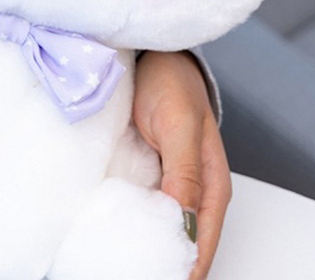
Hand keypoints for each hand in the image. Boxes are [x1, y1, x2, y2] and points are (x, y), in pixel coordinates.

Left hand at [133, 50, 230, 279]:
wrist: (151, 57)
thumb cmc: (172, 84)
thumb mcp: (179, 125)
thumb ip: (184, 172)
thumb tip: (184, 221)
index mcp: (211, 187)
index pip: (201, 246)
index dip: (184, 271)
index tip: (159, 279)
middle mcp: (190, 193)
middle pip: (180, 244)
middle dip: (160, 264)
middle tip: (125, 270)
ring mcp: (164, 186)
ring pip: (155, 230)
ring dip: (139, 246)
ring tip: (113, 262)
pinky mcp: (142, 176)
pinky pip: (134, 208)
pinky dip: (123, 223)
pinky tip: (103, 234)